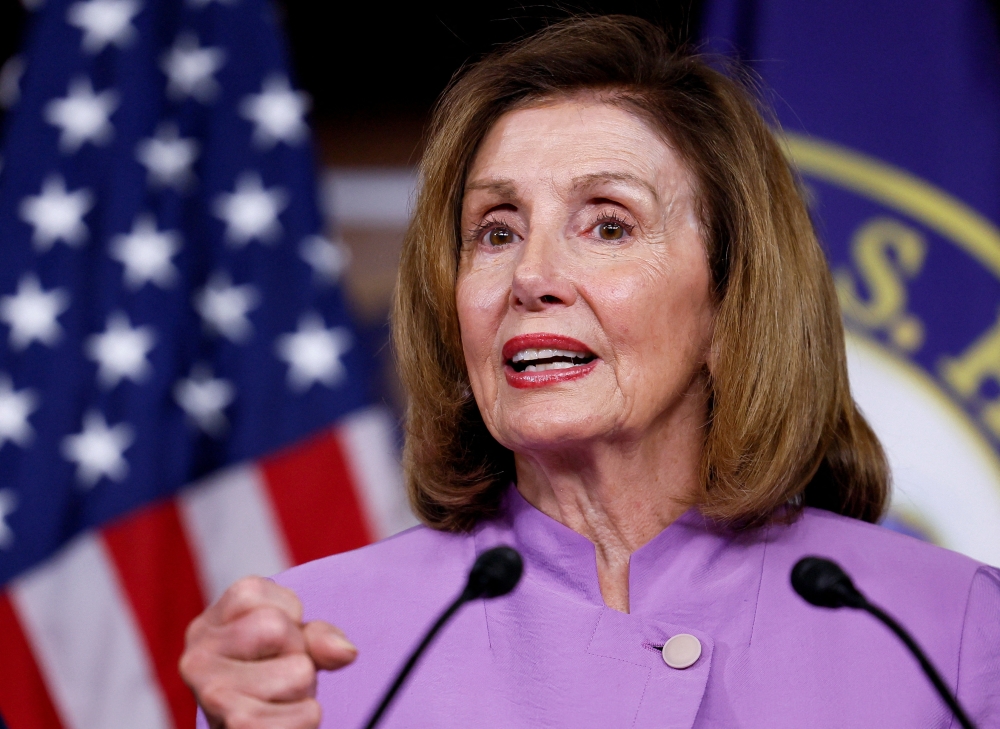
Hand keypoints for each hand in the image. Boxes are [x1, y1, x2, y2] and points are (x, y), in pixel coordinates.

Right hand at [180, 576, 356, 728]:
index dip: (291, 619)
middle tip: (279, 677)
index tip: (274, 644)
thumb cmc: (270, 682)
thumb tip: (346, 651)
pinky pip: (303, 716)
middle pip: (278, 628)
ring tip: (280, 701)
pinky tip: (283, 723)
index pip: (266, 596)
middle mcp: (198, 657)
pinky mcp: (236, 728)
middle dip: (298, 654)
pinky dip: (306, 720)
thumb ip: (319, 636)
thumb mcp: (293, 644)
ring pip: (298, 672)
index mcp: (209, 624)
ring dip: (304, 691)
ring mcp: (211, 696)